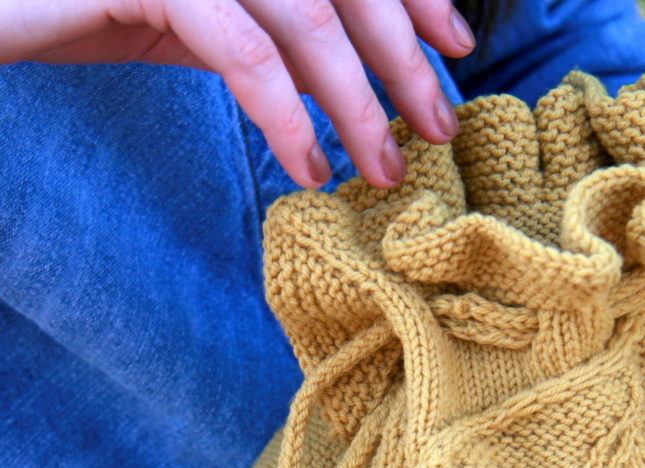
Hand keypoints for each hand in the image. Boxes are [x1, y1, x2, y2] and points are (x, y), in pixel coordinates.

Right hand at [0, 0, 476, 188]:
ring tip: (385, 168)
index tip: (455, 45)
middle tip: (440, 125)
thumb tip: (338, 69)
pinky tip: (311, 168)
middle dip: (403, 58)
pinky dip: (287, 115)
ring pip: (309, 19)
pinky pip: (246, 52)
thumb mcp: (197, 13)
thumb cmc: (83, 4)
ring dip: (358, 102)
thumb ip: (268, 26)